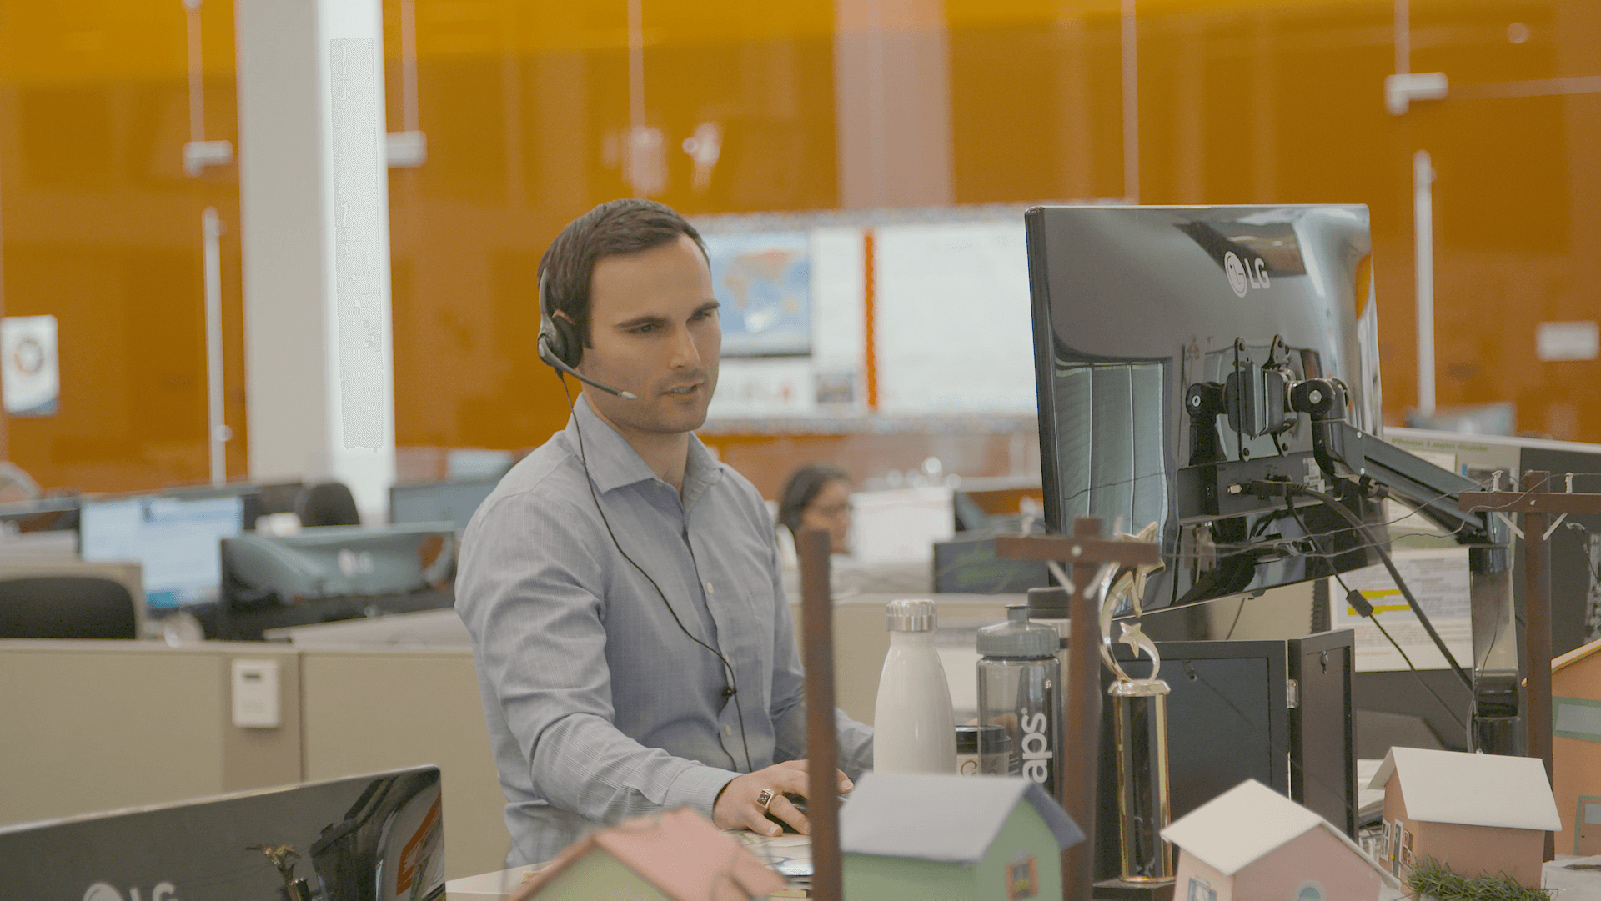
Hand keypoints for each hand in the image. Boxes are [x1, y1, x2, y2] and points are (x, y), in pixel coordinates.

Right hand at [712, 760, 853, 836]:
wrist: (722, 796)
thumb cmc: (759, 791)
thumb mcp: (779, 782)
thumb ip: (801, 787)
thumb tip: (832, 801)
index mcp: (783, 771)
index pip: (809, 767)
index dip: (828, 775)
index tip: (847, 786)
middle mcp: (772, 778)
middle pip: (796, 780)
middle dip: (815, 789)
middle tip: (831, 801)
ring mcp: (756, 793)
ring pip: (779, 803)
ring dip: (796, 817)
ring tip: (809, 830)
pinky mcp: (743, 810)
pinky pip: (756, 819)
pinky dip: (766, 826)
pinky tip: (776, 834)